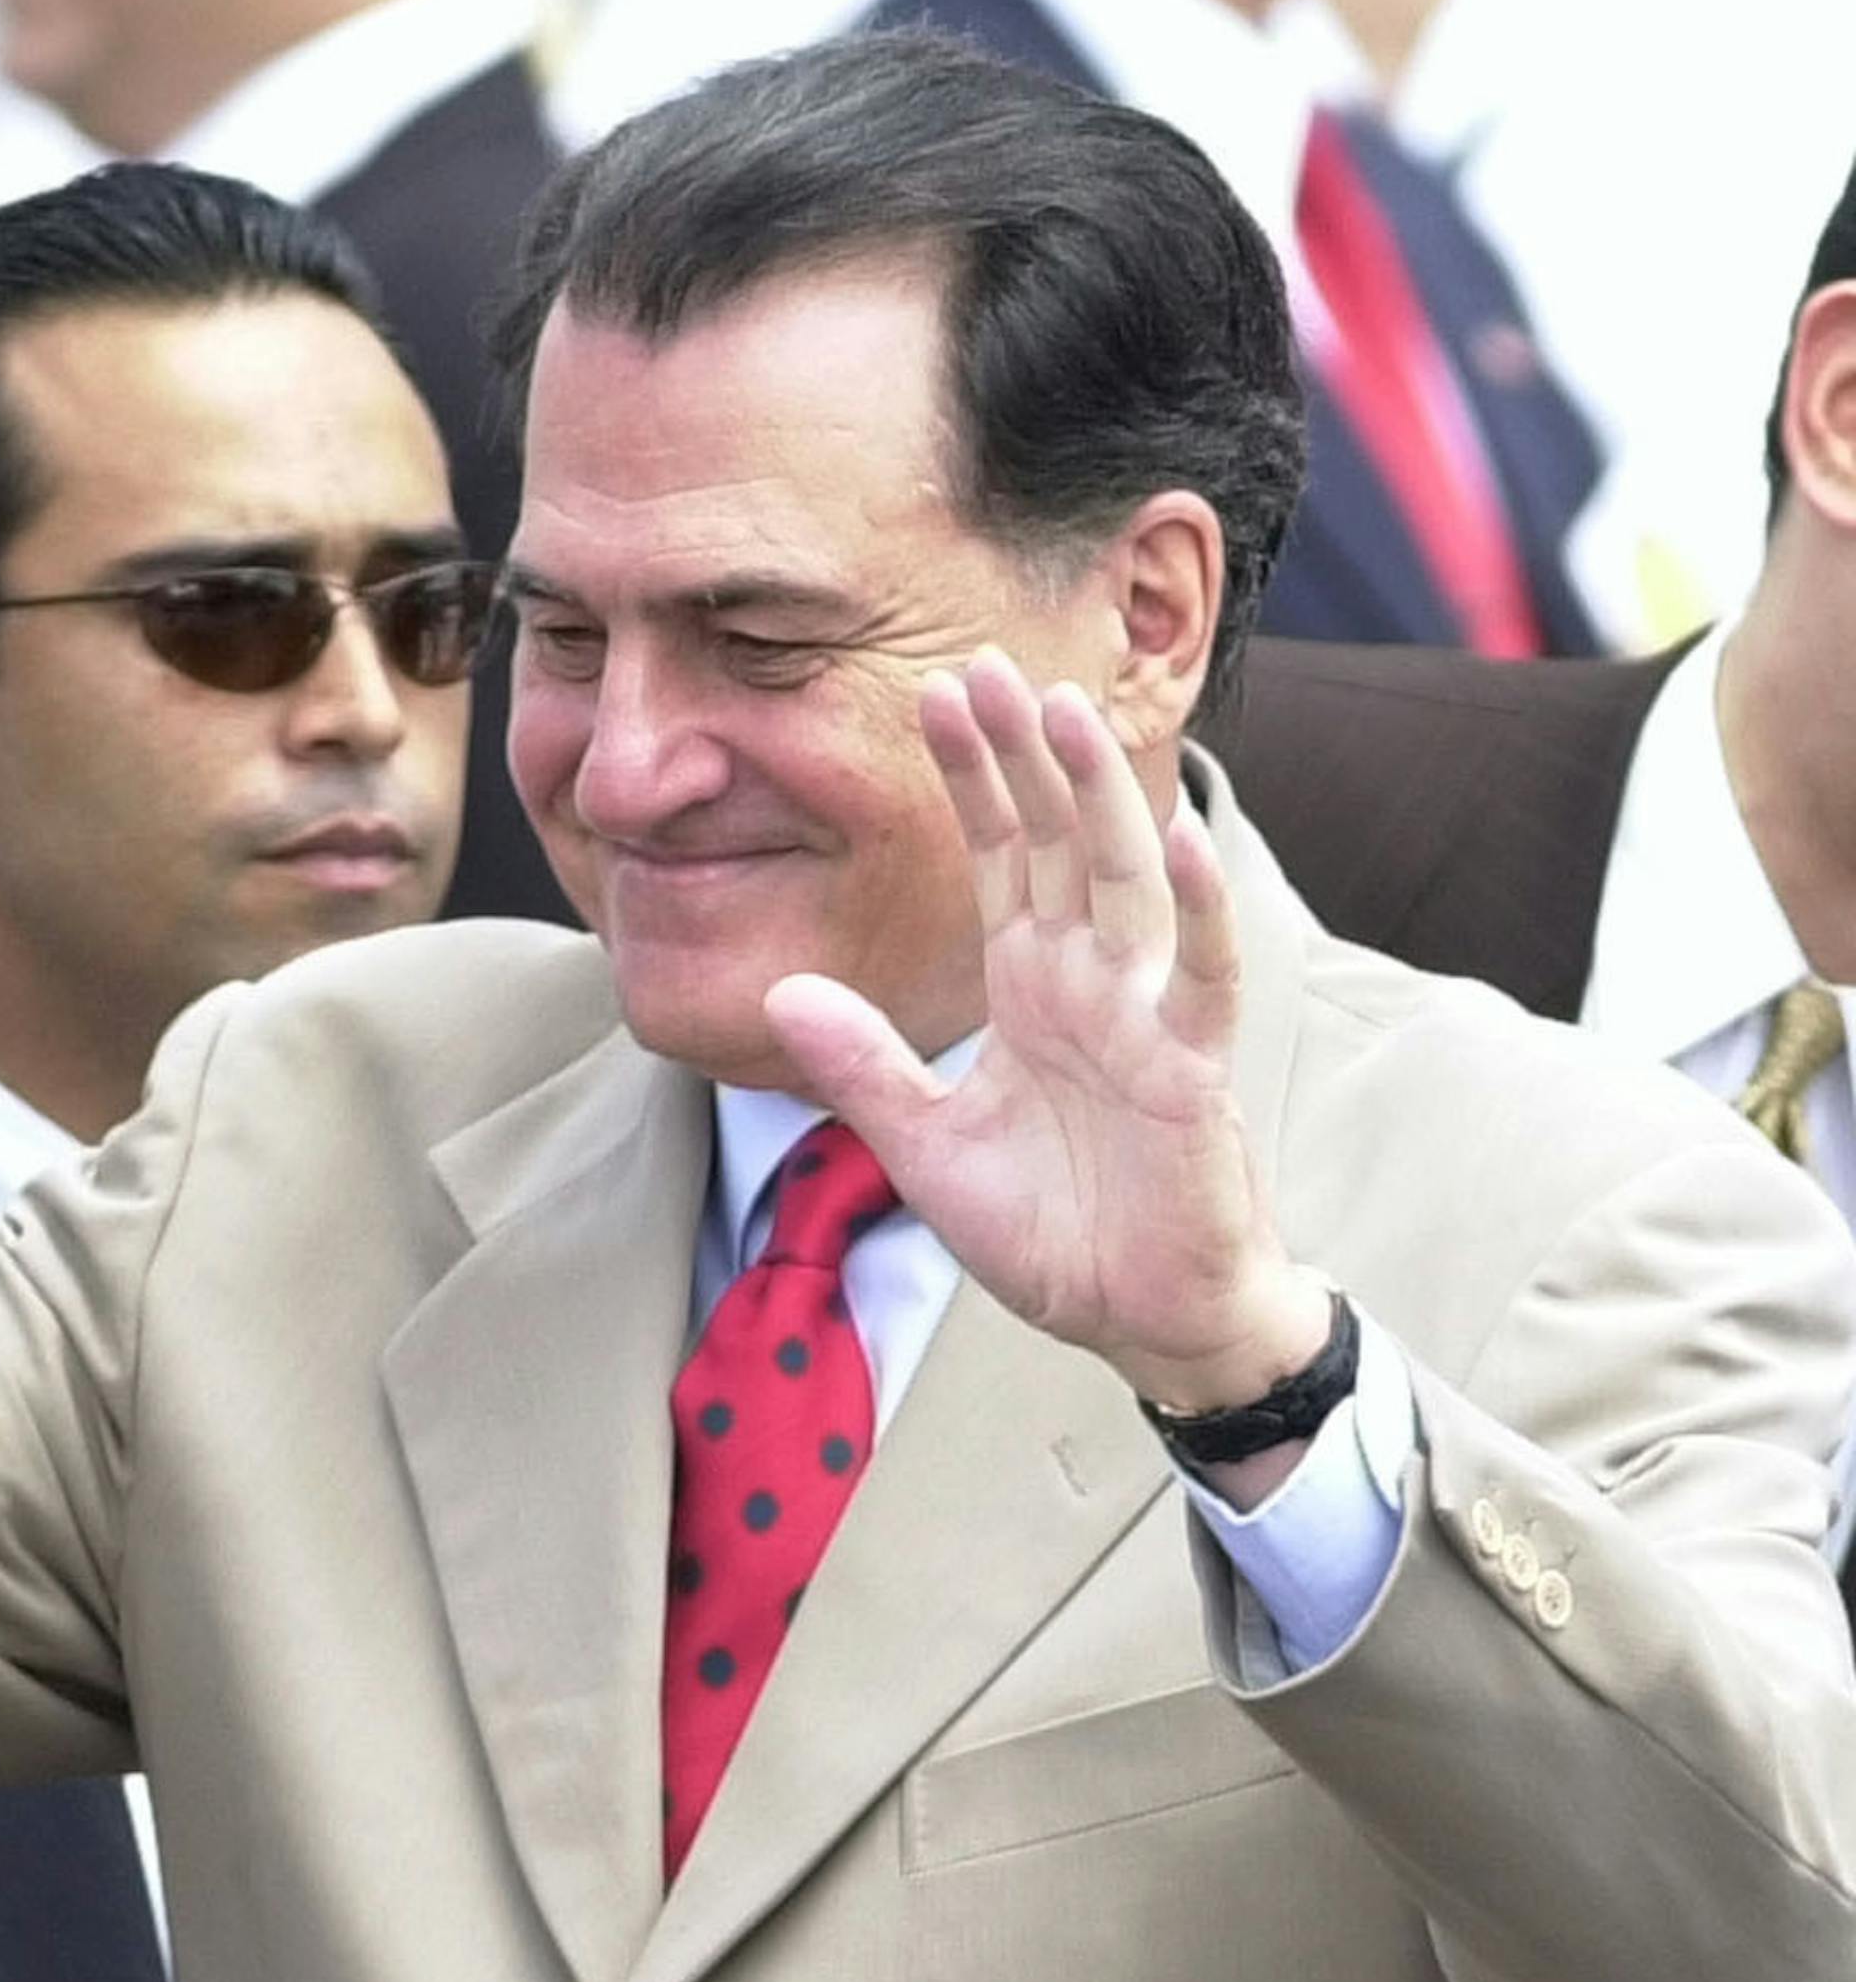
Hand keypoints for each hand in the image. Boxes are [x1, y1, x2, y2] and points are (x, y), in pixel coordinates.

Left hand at [763, 648, 1332, 1422]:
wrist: (1138, 1322)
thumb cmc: (1054, 1233)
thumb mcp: (924, 1148)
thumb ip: (862, 1069)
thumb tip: (780, 992)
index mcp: (1032, 987)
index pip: (1001, 856)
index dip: (973, 778)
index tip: (932, 692)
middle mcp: (1094, 982)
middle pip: (1061, 840)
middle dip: (1025, 754)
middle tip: (984, 659)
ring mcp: (1148, 1018)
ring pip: (1129, 882)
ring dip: (1101, 797)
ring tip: (1066, 711)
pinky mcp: (1195, 1072)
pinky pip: (1201, 978)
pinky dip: (1197, 913)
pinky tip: (1184, 841)